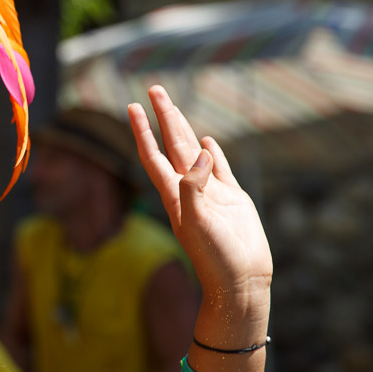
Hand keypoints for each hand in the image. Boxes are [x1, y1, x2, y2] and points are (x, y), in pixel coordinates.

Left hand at [128, 86, 271, 300]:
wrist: (240, 282)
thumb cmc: (215, 258)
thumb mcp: (197, 222)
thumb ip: (193, 187)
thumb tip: (199, 153)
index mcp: (174, 194)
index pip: (153, 154)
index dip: (143, 130)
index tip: (132, 106)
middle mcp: (189, 190)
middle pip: (172, 145)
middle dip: (163, 117)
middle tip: (155, 89)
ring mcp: (211, 193)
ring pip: (194, 152)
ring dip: (183, 129)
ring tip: (174, 108)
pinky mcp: (233, 200)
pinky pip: (220, 169)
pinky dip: (213, 153)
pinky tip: (207, 141)